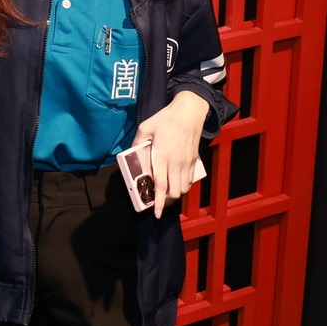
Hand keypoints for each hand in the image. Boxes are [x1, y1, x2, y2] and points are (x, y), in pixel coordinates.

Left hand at [132, 89, 209, 218]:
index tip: (156, 214)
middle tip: (158, 201)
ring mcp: (187, 162)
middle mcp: (176, 162)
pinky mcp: (194, 160)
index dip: (159, 202)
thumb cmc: (166, 118)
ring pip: (184, 188)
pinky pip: (191, 180)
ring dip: (176, 194)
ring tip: (167, 192)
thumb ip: (137, 143)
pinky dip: (184, 185)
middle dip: (167, 201)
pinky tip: (176, 181)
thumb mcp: (145, 127)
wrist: (189, 111)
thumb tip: (131, 155)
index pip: (161, 186)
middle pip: (175, 192)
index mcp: (162, 156)